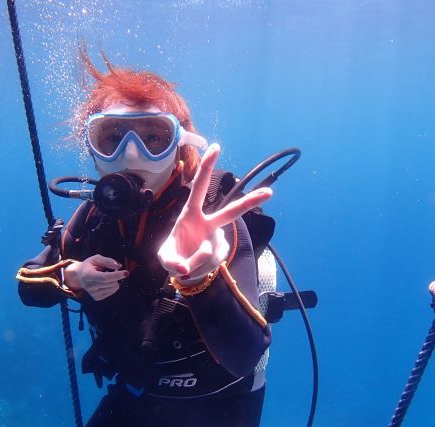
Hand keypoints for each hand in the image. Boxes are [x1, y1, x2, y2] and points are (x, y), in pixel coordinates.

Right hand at [64, 254, 128, 300]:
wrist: (80, 276)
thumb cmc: (90, 265)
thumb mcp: (96, 258)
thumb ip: (107, 261)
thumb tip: (118, 266)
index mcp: (88, 275)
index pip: (104, 278)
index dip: (116, 275)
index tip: (126, 272)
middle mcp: (89, 286)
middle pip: (110, 283)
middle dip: (116, 276)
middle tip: (114, 270)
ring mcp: (93, 293)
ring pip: (113, 288)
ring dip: (114, 280)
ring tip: (108, 276)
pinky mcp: (97, 298)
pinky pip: (112, 291)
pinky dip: (112, 285)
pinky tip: (106, 282)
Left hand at [158, 143, 272, 283]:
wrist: (185, 270)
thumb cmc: (174, 257)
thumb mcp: (166, 259)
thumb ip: (172, 263)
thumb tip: (184, 269)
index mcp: (190, 215)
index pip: (199, 188)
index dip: (206, 168)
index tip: (216, 147)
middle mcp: (207, 223)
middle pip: (231, 212)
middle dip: (250, 202)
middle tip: (269, 192)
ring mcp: (217, 237)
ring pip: (209, 251)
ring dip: (195, 263)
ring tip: (188, 265)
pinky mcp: (222, 250)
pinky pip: (213, 261)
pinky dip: (201, 269)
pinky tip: (198, 267)